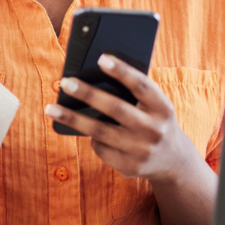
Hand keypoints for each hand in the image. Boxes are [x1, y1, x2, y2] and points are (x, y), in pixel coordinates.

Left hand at [46, 54, 205, 185]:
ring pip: (100, 132)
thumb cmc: (155, 121)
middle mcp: (154, 130)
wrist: (173, 161)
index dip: (122, 71)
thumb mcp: (155, 106)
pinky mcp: (129, 167)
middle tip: (65, 82)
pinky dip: (90, 137)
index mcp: (163, 108)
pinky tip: (81, 128)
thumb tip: (93, 77)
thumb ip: (134, 93)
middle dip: (88, 94)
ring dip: (73, 118)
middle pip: (116, 109)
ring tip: (51, 108)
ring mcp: (142, 151)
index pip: (141, 86)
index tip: (101, 57)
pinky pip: (101, 148)